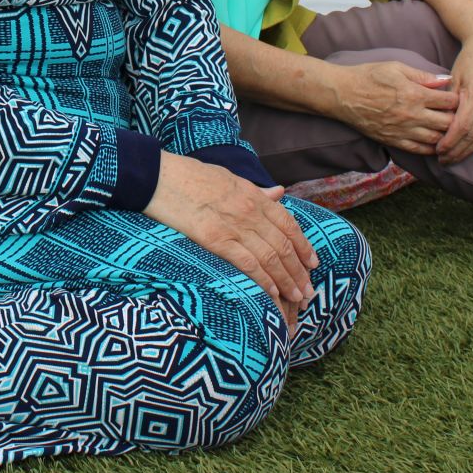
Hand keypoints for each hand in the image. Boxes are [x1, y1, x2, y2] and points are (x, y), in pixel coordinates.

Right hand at [145, 154, 316, 332]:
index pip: (288, 224)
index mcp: (253, 195)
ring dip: (287, 280)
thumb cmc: (189, 175)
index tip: (313, 263)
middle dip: (300, 271)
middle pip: (284, 245)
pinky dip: (263, 280)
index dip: (304, 246)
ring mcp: (234, 226)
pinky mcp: (216, 240)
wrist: (160, 176)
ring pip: (270, 258)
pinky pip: (247, 263)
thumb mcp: (229, 176)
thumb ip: (255, 190)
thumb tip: (279, 193)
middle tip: (309, 291)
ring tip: (297, 297)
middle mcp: (249, 211)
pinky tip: (272, 293)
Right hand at [324, 60, 460, 155]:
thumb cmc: (368, 76)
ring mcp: (403, 130)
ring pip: (436, 138)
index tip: (458, 98)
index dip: (458, 99)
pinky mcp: (393, 140)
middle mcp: (412, 115)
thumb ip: (422, 75)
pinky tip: (435, 144)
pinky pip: (419, 150)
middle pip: (447, 122)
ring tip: (449, 129)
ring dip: (446, 135)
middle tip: (458, 115)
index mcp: (415, 94)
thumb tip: (445, 79)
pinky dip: (431, 148)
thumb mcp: (396, 67)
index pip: (449, 101)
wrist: (342, 94)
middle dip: (456, 118)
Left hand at [440, 29, 472, 163]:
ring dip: (470, 151)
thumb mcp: (454, 77)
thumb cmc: (469, 59)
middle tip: (443, 160)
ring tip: (456, 159)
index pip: (462, 127)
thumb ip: (449, 101)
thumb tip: (439, 124)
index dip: (450, 141)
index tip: (438, 150)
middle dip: (457, 150)